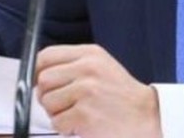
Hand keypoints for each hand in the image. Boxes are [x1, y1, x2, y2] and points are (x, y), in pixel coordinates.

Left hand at [35, 44, 161, 137]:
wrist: (146, 117)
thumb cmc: (120, 95)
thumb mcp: (101, 67)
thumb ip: (73, 65)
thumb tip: (38, 74)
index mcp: (90, 54)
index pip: (46, 56)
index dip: (38, 72)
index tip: (42, 83)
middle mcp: (88, 69)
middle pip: (43, 80)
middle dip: (48, 96)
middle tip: (65, 103)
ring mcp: (86, 91)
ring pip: (47, 102)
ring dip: (58, 114)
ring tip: (78, 112)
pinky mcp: (85, 114)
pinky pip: (57, 122)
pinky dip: (66, 128)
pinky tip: (83, 123)